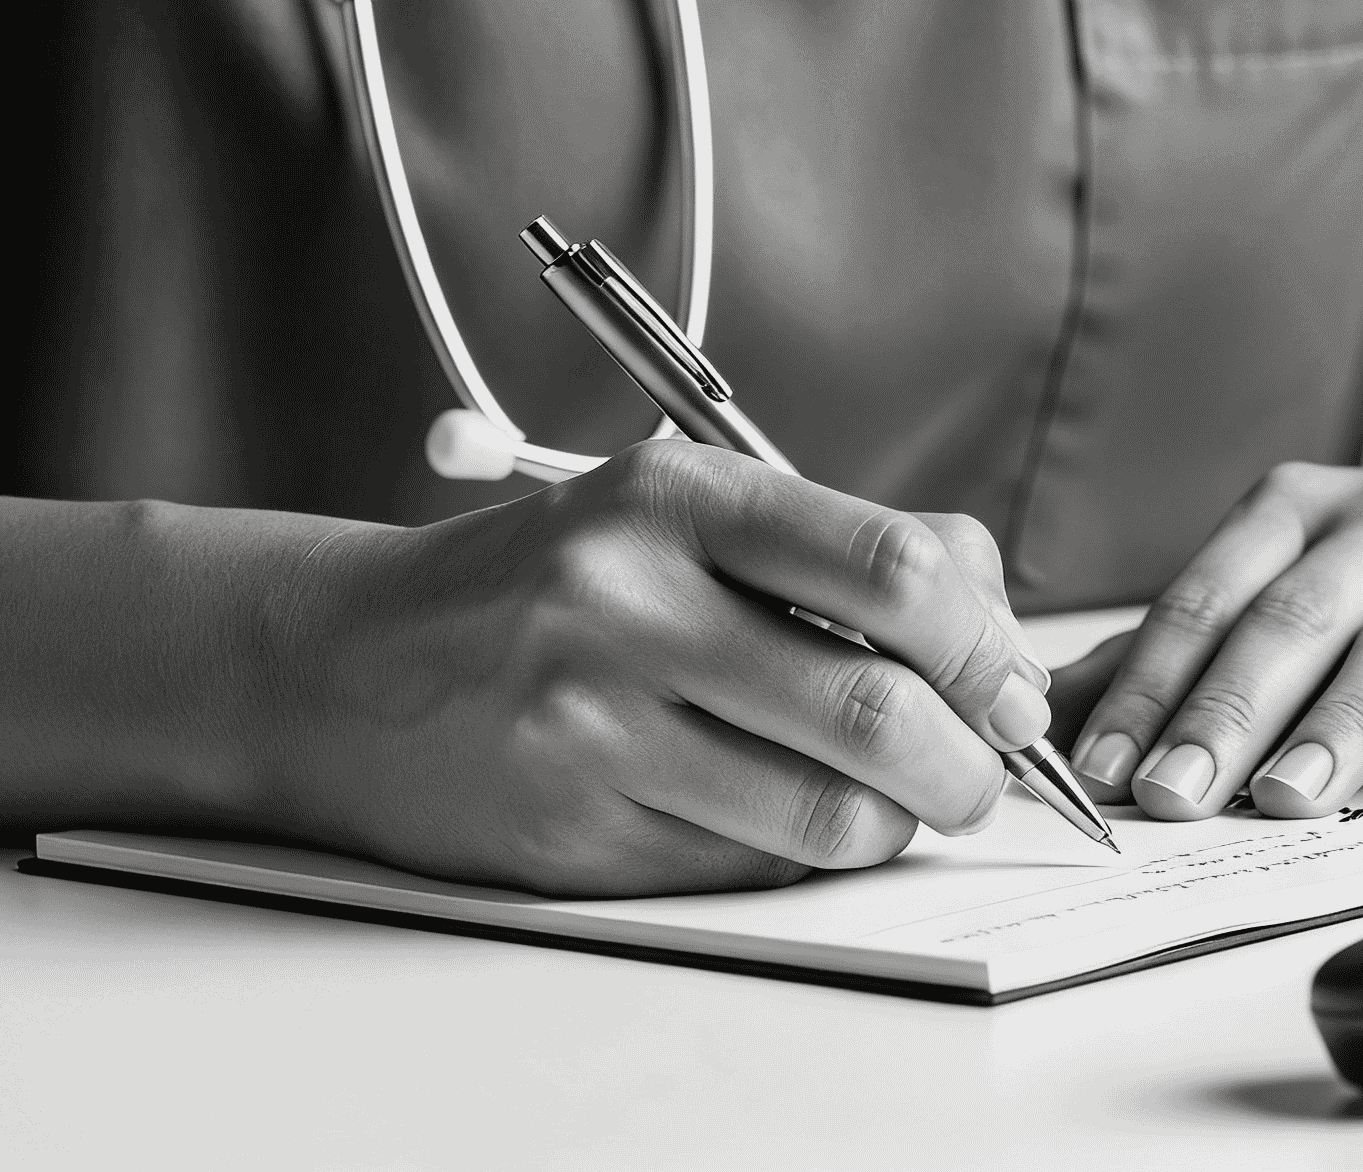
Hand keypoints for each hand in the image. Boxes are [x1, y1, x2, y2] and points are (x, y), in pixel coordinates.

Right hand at [266, 440, 1050, 894]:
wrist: (347, 663)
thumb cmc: (552, 573)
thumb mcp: (684, 505)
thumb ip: (844, 549)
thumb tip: (1001, 633)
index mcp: (676, 495)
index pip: (892, 569)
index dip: (988, 641)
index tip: (1015, 680)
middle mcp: (630, 603)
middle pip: (877, 706)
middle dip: (973, 758)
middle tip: (989, 767)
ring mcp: (594, 727)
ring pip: (825, 812)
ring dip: (902, 821)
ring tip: (906, 799)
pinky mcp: (573, 833)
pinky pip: (747, 866)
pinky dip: (808, 854)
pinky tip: (800, 815)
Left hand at [1067, 410, 1362, 823]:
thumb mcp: (1311, 565)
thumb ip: (1200, 634)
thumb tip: (1062, 701)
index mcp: (1309, 509)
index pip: (1212, 593)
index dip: (1150, 677)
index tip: (1099, 760)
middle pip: (1297, 615)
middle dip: (1225, 707)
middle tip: (1171, 791)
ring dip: (1339, 725)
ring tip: (1286, 798)